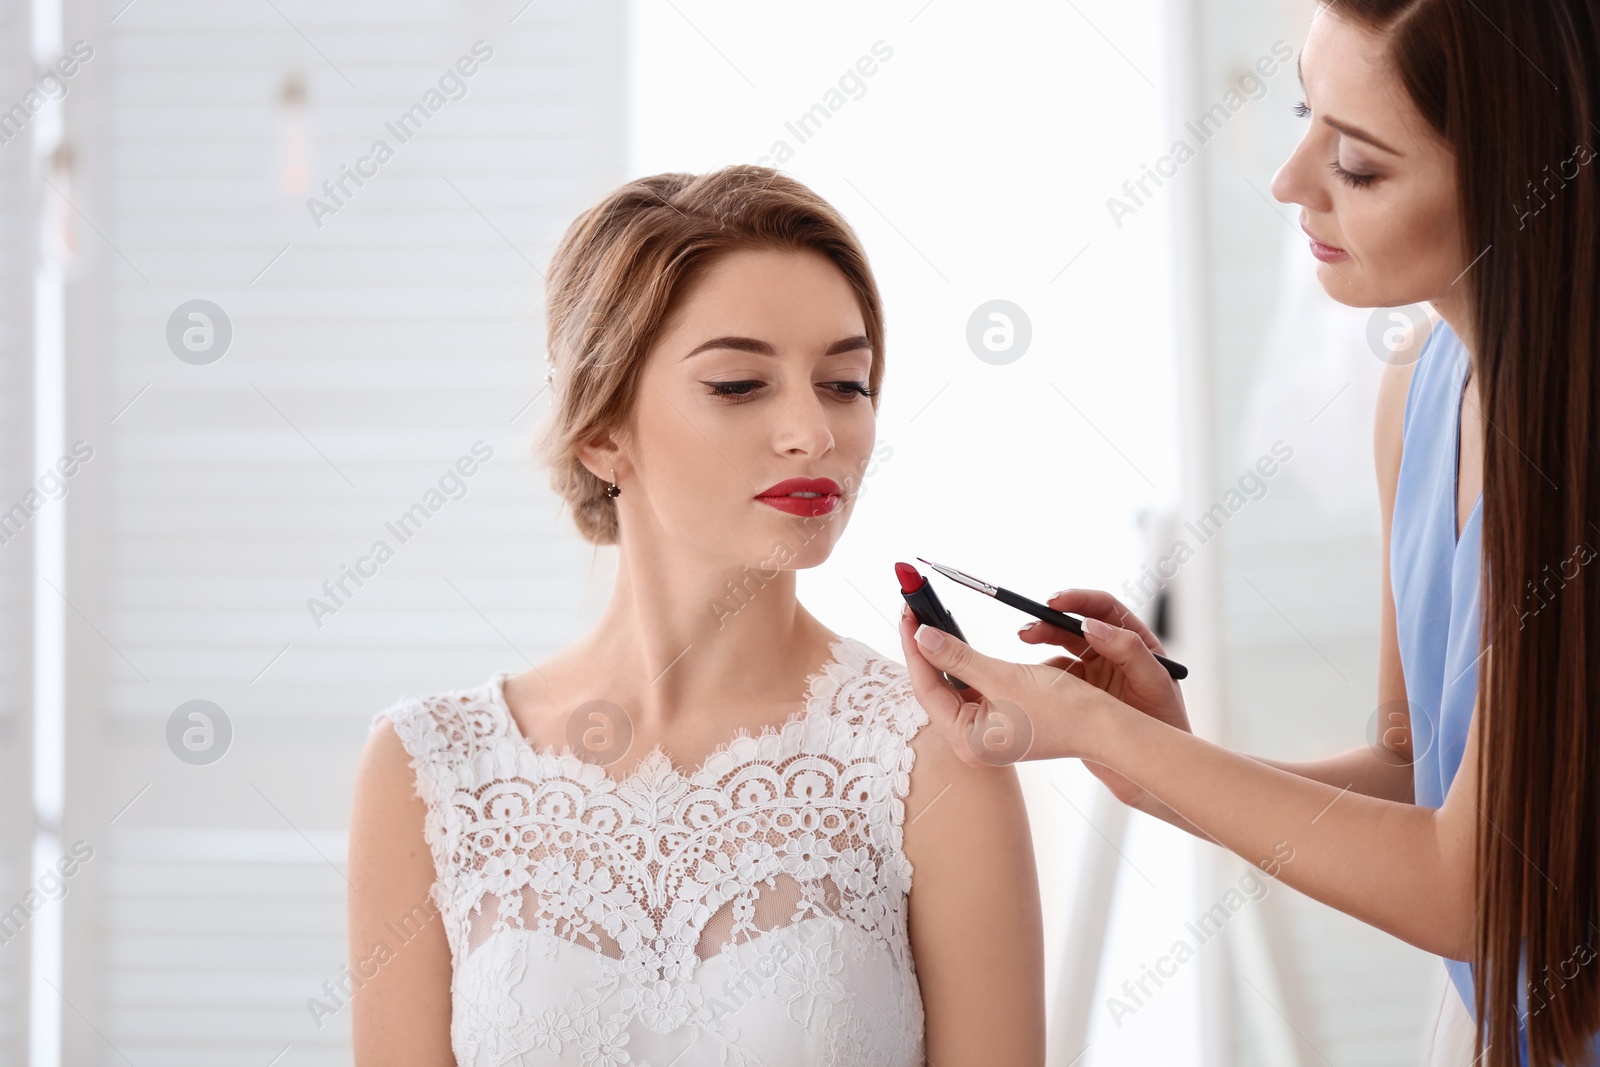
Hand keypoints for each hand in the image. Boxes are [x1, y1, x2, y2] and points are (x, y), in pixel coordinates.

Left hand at [897, 604, 1110, 766]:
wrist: (1106, 727)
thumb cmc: (1062, 709)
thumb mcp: (1003, 676)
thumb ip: (958, 657)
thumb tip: (921, 635)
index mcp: (966, 740)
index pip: (926, 688)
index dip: (914, 648)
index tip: (908, 615)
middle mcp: (970, 741)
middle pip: (934, 687)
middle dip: (924, 647)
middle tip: (913, 611)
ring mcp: (984, 732)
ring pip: (951, 685)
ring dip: (942, 652)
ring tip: (928, 619)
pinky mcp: (999, 720)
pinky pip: (971, 687)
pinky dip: (962, 663)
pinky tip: (953, 641)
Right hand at [1015, 589, 1192, 816]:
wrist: (1154, 767)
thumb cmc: (1166, 724)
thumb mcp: (1154, 683)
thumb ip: (1128, 650)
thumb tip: (1092, 626)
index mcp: (1135, 642)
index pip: (1105, 610)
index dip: (1079, 601)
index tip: (1055, 602)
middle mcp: (1113, 652)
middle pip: (1076, 625)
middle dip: (1051, 620)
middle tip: (1029, 627)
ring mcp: (1094, 673)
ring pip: (1062, 647)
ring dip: (1042, 639)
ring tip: (1024, 639)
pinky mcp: (1078, 694)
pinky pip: (1054, 676)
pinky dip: (1039, 671)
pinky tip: (1030, 675)